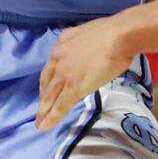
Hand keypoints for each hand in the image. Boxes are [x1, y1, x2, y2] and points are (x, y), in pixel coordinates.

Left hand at [36, 15, 134, 129]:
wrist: (118, 37)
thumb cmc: (111, 32)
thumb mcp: (86, 33)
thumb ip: (79, 44)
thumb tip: (82, 52)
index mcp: (62, 43)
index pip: (50, 66)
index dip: (48, 80)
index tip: (47, 88)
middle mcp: (57, 58)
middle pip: (46, 82)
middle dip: (43, 96)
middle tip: (41, 108)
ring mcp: (63, 74)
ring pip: (49, 96)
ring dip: (43, 110)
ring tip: (39, 121)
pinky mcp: (72, 88)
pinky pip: (59, 106)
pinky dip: (51, 118)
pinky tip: (45, 126)